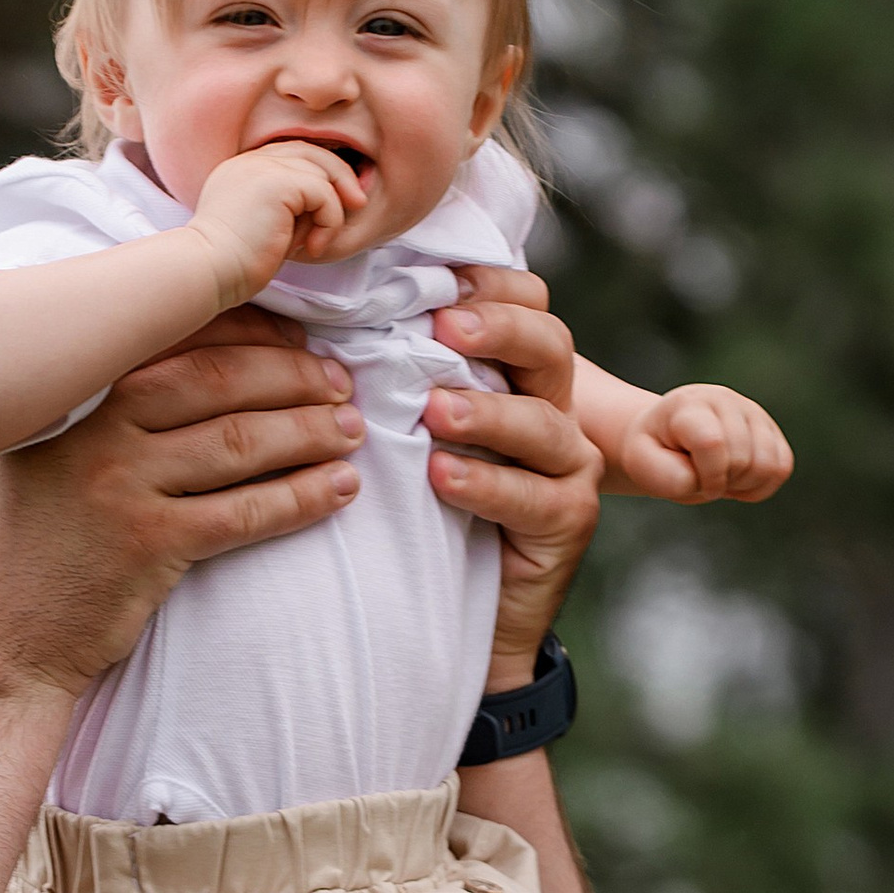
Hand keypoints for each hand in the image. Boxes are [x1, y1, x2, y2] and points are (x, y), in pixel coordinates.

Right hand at [0, 312, 366, 703]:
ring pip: (241, 441)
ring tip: (351, 428)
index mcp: (62, 392)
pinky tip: (339, 489)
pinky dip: (301, 497)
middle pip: (219, 379)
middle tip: (339, 378)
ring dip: (309, 430)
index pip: (173, 337)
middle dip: (292, 372)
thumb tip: (55, 348)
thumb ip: (17, 398)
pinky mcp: (150, 549)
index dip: (247, 330)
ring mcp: (123, 488)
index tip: (293, 334)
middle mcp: (94, 429)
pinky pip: (245, 514)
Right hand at [192, 142, 363, 303]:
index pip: (292, 153)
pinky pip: (323, 192)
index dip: (321, 171)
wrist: (208, 271)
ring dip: (331, 209)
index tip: (340, 200)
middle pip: (311, 151)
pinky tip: (311, 247)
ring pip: (322, 171)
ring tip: (317, 241)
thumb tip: (332, 202)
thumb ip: (291, 208)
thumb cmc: (233, 264)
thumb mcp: (266, 228)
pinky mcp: (276, 182)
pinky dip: (329, 221)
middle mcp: (251, 160)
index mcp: (243, 168)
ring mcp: (262, 167)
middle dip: (340, 176)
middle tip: (357, 204)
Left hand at [421, 268, 601, 688]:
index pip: (526, 303)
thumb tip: (326, 311)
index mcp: (515, 372)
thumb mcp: (404, 429)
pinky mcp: (568, 520)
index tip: (439, 277)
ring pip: (542, 422)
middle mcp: (552, 409)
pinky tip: (442, 477)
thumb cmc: (413, 508)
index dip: (492, 282)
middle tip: (444, 327)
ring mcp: (568, 466)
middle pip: (549, 346)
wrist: (446, 615)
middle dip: (499, 329)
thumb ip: (391, 370)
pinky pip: (534, 496)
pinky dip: (486, 484)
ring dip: (487, 412)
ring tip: (435, 412)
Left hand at [617, 383, 791, 506]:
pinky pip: (783, 467)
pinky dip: (761, 485)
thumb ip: (668, 476)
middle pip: (743, 459)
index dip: (708, 477)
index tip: (694, 483)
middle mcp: (725, 400)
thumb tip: (704, 480)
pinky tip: (736, 480)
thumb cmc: (653, 452)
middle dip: (722, 482)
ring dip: (743, 485)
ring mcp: (752, 411)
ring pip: (769, 465)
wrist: (666, 437)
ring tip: (719, 478)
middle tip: (702, 479)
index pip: (713, 443)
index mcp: (688, 405)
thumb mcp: (643, 465)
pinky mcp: (771, 429)